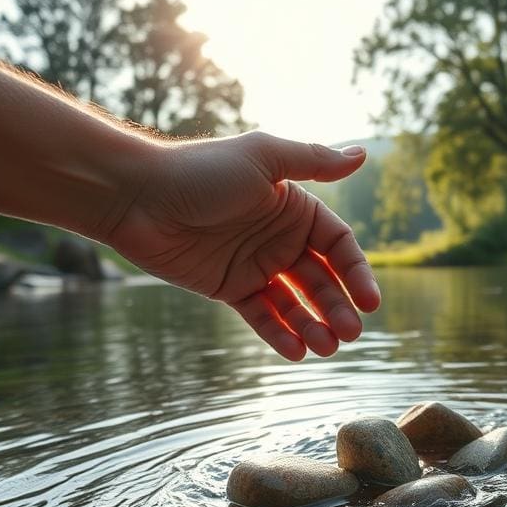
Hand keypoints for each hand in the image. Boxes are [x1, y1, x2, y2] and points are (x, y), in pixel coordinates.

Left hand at [105, 131, 380, 360]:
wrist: (137, 196)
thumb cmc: (201, 171)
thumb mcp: (264, 159)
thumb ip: (315, 160)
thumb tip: (364, 154)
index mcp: (295, 208)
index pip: (339, 246)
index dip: (357, 274)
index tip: (370, 303)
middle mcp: (280, 238)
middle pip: (322, 280)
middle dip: (338, 307)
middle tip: (350, 334)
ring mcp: (255, 266)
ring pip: (295, 303)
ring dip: (314, 325)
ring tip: (327, 348)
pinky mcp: (228, 288)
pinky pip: (261, 316)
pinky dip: (279, 334)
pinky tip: (296, 351)